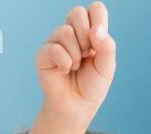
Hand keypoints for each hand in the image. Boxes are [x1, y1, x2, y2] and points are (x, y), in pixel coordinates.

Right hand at [37, 3, 116, 117]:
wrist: (77, 107)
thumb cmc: (92, 86)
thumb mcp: (107, 66)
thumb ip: (107, 46)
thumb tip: (96, 30)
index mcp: (89, 31)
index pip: (95, 9)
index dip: (99, 21)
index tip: (99, 41)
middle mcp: (72, 32)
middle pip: (77, 12)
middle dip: (86, 36)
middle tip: (88, 54)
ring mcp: (56, 41)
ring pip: (65, 31)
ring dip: (76, 54)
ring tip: (76, 67)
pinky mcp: (44, 53)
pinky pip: (54, 49)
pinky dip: (65, 63)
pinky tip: (65, 71)